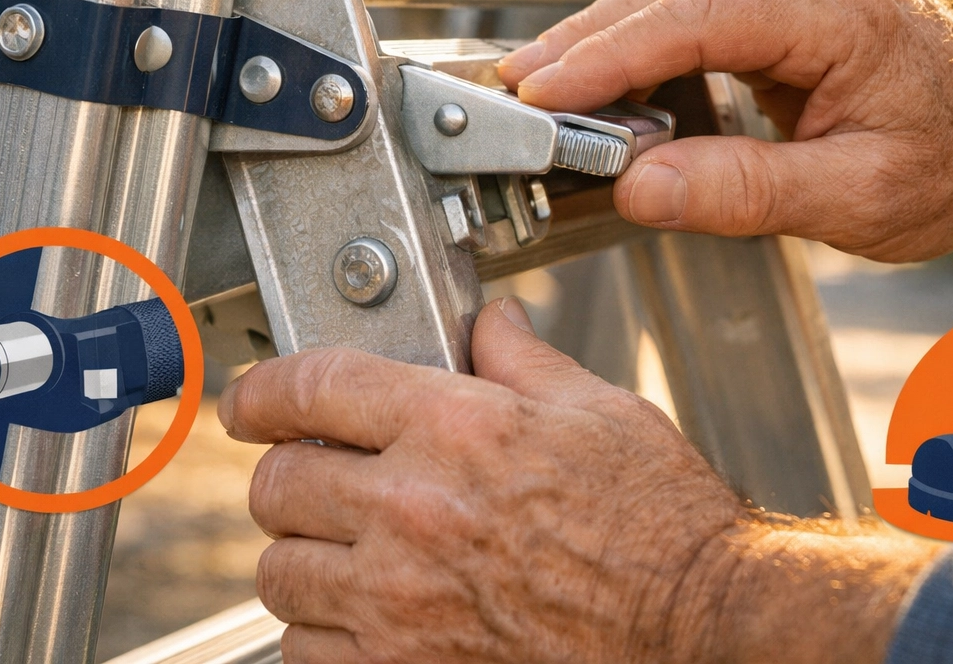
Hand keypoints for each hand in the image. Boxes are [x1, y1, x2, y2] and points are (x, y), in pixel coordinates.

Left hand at [220, 299, 749, 662]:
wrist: (699, 627)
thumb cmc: (661, 527)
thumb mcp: (601, 411)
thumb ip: (523, 360)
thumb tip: (491, 323)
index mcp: (457, 427)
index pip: (312, 387)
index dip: (264, 390)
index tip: (253, 402)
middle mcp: (414, 508)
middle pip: (277, 483)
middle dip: (289, 474)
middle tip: (316, 478)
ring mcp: (400, 600)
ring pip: (280, 572)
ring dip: (303, 556)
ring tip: (345, 552)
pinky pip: (305, 652)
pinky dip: (320, 634)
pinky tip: (362, 617)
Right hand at [496, 0, 952, 272]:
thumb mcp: (861, 200)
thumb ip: (747, 192)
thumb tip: (642, 185)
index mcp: (843, 9)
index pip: (696, 16)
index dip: (609, 53)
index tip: (544, 93)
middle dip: (587, 41)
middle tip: (518, 95)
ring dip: (607, 36)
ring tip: (545, 91)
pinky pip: (697, 2)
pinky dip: (643, 38)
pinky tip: (606, 76)